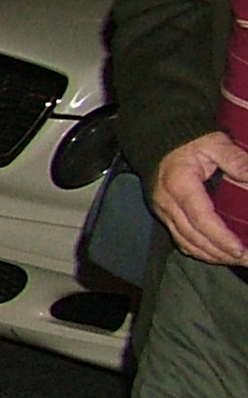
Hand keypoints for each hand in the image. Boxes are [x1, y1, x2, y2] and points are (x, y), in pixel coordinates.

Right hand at [150, 130, 247, 264]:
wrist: (157, 137)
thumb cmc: (188, 140)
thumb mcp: (215, 143)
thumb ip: (237, 160)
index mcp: (180, 185)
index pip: (201, 219)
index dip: (221, 238)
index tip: (241, 250)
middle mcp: (167, 202)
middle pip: (193, 237)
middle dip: (221, 253)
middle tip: (247, 260)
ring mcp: (162, 210)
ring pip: (186, 242)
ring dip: (211, 256)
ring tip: (236, 260)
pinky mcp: (163, 214)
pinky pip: (179, 239)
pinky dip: (198, 251)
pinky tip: (216, 255)